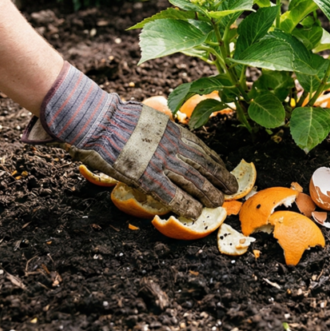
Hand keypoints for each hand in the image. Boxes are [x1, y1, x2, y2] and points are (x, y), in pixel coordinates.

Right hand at [22, 63, 236, 218]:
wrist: (98, 121)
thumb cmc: (113, 117)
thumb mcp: (144, 117)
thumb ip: (157, 128)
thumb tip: (162, 132)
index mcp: (171, 130)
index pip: (200, 148)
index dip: (214, 161)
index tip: (223, 169)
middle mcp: (171, 145)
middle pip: (202, 165)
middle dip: (219, 178)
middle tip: (231, 189)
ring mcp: (160, 161)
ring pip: (193, 180)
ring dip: (208, 193)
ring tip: (219, 203)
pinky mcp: (147, 177)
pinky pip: (172, 194)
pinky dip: (185, 204)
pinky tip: (194, 212)